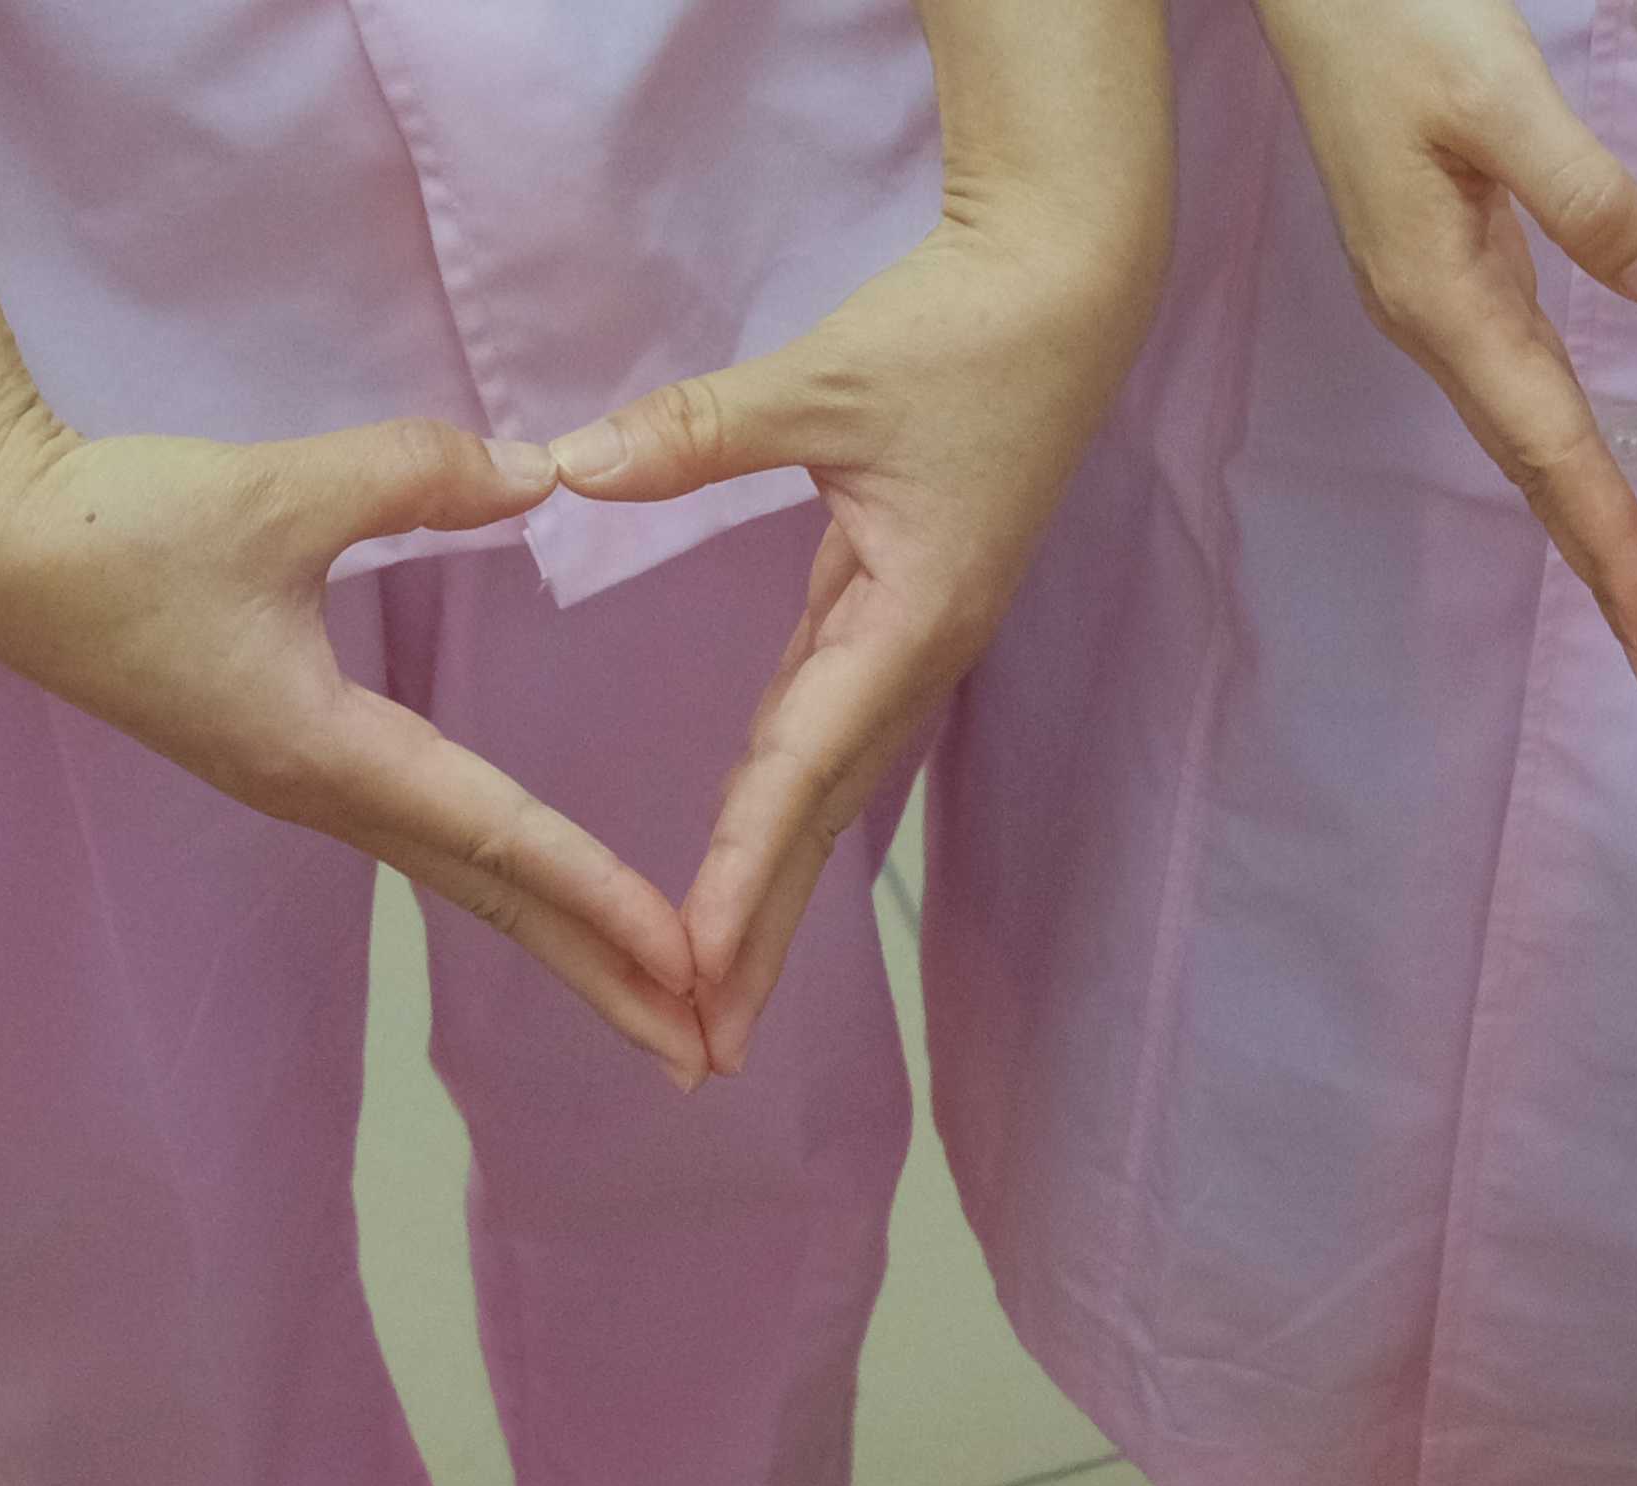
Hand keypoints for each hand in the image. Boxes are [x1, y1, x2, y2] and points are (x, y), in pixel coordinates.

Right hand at [0, 414, 711, 1077]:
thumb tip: (541, 467)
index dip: (602, 898)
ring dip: (564, 946)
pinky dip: (505, 888)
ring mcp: (303, 789)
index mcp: (329, 749)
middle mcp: (325, 795)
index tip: (687, 961)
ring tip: (652, 1003)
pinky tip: (547, 904)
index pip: (501, 838)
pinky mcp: (284, 763)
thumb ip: (418, 475)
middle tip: (706, 1050)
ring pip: (464, 884)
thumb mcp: (279, 490)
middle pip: (496, 902)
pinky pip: (426, 846)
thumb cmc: (120, 523)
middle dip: (606, 976)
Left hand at [550, 203, 1159, 1065]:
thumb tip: (567, 466)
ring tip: (718, 991)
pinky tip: (752, 858)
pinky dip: (785, 812)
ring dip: (774, 893)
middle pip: (818, 821)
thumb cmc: (961, 325)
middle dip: (762, 938)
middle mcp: (914, 652)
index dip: (742, 877)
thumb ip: (694, 432)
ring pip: (824, 790)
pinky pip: (828, 732)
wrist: (1069, 284)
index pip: (798, 770)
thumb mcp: (823, 375)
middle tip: (701, 1051)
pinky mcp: (901, 608)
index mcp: (906, 617)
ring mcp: (911, 637)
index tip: (692, 968)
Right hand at [1247, 0, 1636, 667]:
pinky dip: (1559, 450)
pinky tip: (1588, 478)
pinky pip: (1514, 385)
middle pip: (1531, 467)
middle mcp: (1431, 320)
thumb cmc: (1394, 19)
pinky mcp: (1439, 267)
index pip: (1546, 444)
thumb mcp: (1500, 91)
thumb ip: (1583, 191)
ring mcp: (1430, 298)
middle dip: (1598, 564)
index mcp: (1442, 296)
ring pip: (1522, 433)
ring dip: (1580, 518)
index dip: (1607, 540)